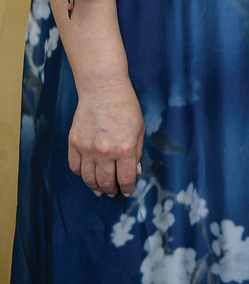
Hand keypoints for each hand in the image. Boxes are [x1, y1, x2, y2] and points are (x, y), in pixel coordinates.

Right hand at [67, 79, 144, 196]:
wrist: (104, 91)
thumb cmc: (126, 108)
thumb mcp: (140, 130)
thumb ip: (137, 153)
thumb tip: (135, 171)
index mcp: (125, 149)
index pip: (126, 178)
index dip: (128, 188)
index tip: (128, 191)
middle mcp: (105, 152)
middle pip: (106, 182)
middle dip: (111, 190)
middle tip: (113, 192)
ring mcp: (87, 149)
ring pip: (88, 178)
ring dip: (95, 187)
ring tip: (100, 189)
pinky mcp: (74, 143)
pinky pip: (75, 167)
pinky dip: (81, 174)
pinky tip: (87, 174)